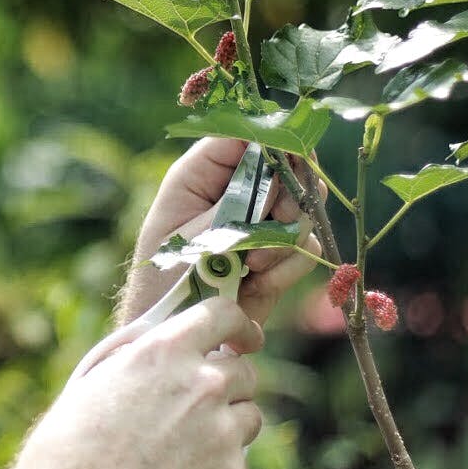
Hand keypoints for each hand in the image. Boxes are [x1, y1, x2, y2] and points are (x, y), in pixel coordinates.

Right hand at [14, 297, 262, 468]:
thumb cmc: (67, 446)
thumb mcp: (90, 379)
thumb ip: (134, 346)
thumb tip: (164, 329)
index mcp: (163, 351)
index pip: (225, 315)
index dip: (237, 325)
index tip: (241, 338)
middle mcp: (202, 385)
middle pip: (244, 370)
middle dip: (226, 381)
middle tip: (196, 405)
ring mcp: (222, 432)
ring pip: (248, 415)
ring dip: (226, 423)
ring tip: (177, 448)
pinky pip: (236, 459)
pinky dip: (215, 466)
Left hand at [123, 137, 324, 324]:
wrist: (172, 332)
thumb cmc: (161, 280)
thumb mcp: (189, 235)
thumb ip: (232, 201)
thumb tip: (273, 164)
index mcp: (200, 175)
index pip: (246, 136)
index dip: (276, 141)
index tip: (293, 159)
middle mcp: (234, 194)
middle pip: (289, 168)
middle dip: (286, 198)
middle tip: (272, 223)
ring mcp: (258, 225)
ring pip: (302, 210)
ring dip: (283, 240)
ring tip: (251, 265)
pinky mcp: (276, 256)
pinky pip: (305, 248)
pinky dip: (286, 266)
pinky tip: (256, 283)